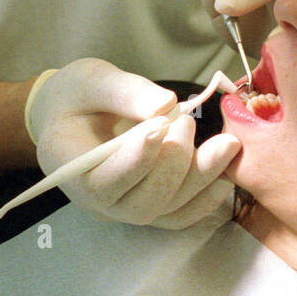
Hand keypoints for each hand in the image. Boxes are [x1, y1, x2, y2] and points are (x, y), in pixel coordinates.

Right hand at [30, 58, 240, 228]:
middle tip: (187, 121)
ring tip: (226, 144)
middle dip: (175, 167)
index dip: (136, 161)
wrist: (72, 113)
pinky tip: (226, 174)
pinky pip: (178, 215)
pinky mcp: (147, 204)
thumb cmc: (76, 94)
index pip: (103, 181)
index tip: (160, 126)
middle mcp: (96, 199)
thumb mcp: (91, 80)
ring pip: (166, 210)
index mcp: (70, 166)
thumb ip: (125, 92)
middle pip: (141, 204)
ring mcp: (123, 206)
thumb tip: (167, 106)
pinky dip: (206, 199)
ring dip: (200, 180)